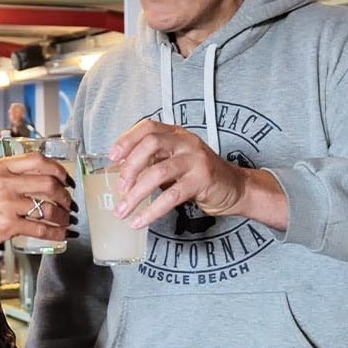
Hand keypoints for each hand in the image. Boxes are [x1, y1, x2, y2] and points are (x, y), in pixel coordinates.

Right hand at [0, 152, 76, 248]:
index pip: (37, 160)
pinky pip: (40, 229)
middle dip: (65, 194)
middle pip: (48, 183)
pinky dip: (55, 233)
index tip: (65, 178)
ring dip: (62, 216)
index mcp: (0, 167)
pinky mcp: (8, 225)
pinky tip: (60, 235)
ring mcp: (8, 204)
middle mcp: (5, 183)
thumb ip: (5, 172)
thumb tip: (31, 173)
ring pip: (48, 208)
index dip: (58, 169)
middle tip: (69, 201)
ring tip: (65, 220)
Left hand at [110, 119, 286, 229]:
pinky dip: (152, 210)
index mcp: (176, 134)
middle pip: (151, 144)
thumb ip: (152, 162)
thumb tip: (119, 173)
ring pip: (158, 172)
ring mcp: (195, 160)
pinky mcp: (202, 181)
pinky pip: (171, 196)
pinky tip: (140, 220)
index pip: (147, 127)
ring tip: (123, 209)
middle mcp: (186, 142)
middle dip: (130, 167)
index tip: (112, 157)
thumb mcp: (174, 162)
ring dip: (136, 193)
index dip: (127, 139)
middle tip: (120, 187)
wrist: (235, 188)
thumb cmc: (199, 175)